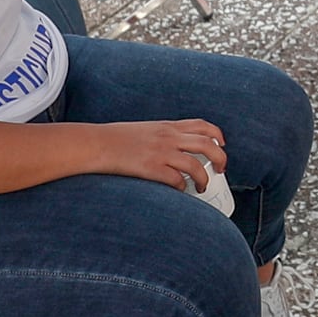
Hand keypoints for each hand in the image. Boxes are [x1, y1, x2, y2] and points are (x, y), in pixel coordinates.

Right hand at [104, 118, 226, 191]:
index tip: (221, 145)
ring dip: (204, 179)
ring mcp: (161, 153)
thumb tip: (177, 148)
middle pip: (208, 145)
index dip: (217, 135)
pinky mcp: (151, 168)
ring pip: (196, 165)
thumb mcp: (145, 129)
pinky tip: (179, 191)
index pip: (202, 125)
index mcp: (167, 126)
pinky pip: (177, 181)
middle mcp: (168, 137)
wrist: (96, 144)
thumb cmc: (116, 139)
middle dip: (220, 158)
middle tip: (220, 170)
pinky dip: (182, 188)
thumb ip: (163, 135)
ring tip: (201, 186)